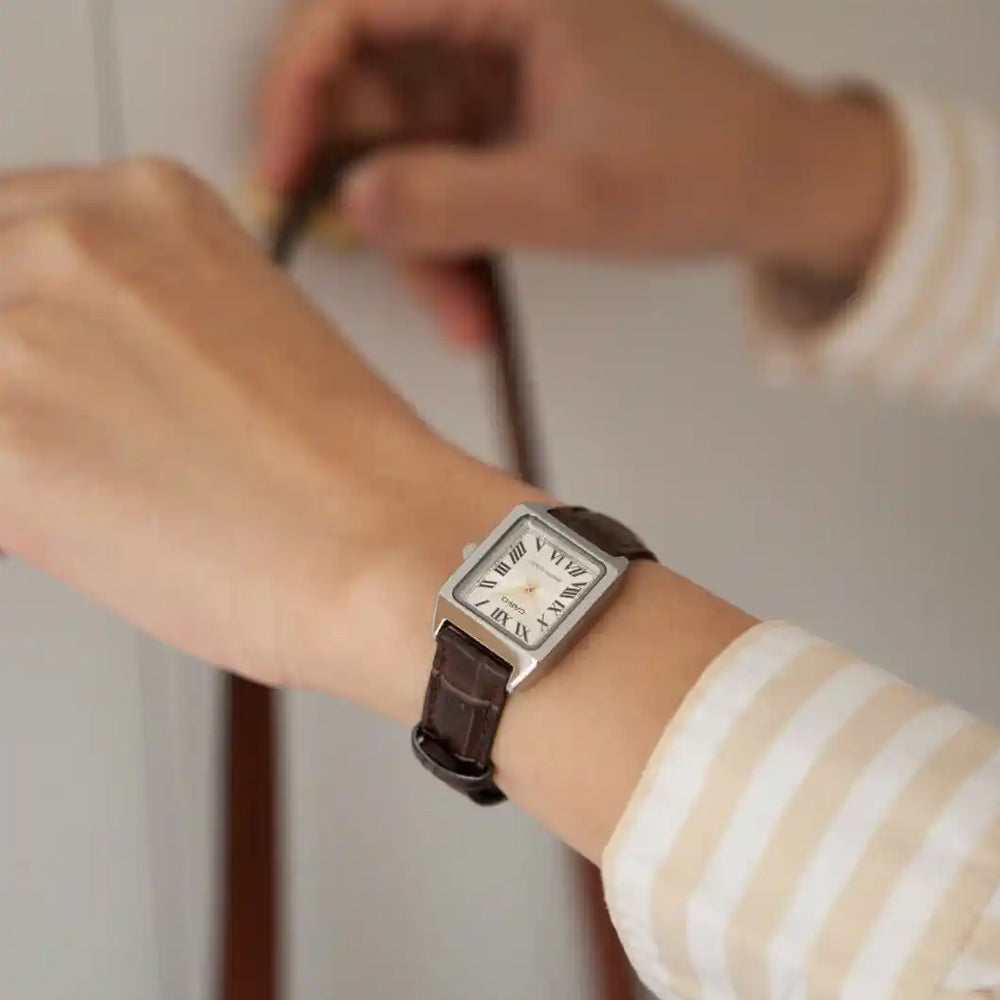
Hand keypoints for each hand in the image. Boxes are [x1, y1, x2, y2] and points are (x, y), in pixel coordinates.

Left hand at [0, 159, 532, 714]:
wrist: (386, 546)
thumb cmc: (341, 473)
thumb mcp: (232, 336)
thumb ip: (128, 319)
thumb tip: (52, 367)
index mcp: (144, 200)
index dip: (16, 324)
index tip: (33, 368)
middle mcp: (75, 237)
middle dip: (17, 384)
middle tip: (77, 438)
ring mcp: (27, 326)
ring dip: (17, 445)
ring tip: (102, 489)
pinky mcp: (0, 433)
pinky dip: (14, 512)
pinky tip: (84, 526)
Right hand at [259, 0, 897, 343]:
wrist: (782, 186)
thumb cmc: (708, 163)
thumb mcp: (575, 195)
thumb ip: (453, 199)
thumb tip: (348, 202)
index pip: (355, 3)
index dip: (298, 86)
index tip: (283, 173)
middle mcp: (492, 17)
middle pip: (369, 89)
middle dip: (370, 190)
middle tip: (375, 264)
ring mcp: (496, 74)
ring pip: (404, 150)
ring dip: (418, 239)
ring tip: (464, 317)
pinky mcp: (507, 122)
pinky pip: (443, 179)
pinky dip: (448, 241)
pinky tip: (474, 298)